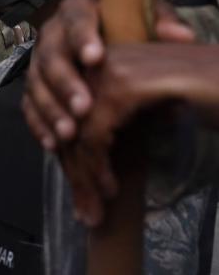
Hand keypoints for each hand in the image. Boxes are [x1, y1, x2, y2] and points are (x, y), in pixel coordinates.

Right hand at [22, 0, 193, 150]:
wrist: (92, 28)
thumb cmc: (120, 22)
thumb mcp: (143, 12)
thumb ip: (161, 21)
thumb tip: (179, 36)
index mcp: (76, 10)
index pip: (76, 20)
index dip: (83, 39)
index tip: (96, 58)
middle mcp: (51, 35)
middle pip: (51, 58)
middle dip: (66, 85)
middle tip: (84, 108)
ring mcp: (38, 62)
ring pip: (36, 85)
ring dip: (51, 111)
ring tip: (69, 133)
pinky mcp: (33, 85)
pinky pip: (28, 106)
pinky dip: (39, 125)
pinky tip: (53, 143)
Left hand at [60, 43, 207, 225]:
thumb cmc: (212, 98)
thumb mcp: (155, 107)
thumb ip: (123, 117)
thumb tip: (91, 149)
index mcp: (107, 62)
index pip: (72, 117)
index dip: (74, 159)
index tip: (81, 194)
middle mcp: (102, 60)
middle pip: (71, 127)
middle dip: (76, 174)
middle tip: (84, 214)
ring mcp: (112, 71)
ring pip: (80, 134)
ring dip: (85, 180)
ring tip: (94, 213)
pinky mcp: (126, 87)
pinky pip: (96, 136)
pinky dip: (98, 168)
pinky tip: (110, 191)